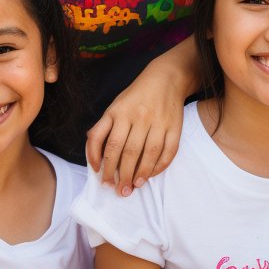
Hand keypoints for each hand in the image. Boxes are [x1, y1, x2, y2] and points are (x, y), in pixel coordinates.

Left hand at [86, 46, 194, 194]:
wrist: (166, 77)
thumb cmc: (135, 96)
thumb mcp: (114, 106)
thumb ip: (102, 129)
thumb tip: (93, 156)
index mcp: (120, 112)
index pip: (109, 143)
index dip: (104, 164)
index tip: (102, 178)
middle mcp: (139, 116)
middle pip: (128, 152)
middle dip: (122, 175)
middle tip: (119, 191)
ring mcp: (158, 121)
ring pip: (149, 153)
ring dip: (141, 174)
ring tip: (134, 186)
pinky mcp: (175, 126)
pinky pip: (168, 151)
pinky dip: (160, 166)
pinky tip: (151, 175)